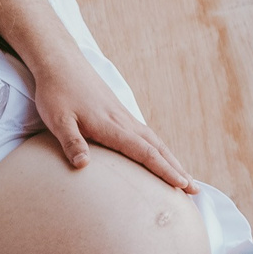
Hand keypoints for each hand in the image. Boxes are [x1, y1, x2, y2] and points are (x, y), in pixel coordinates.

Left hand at [34, 59, 198, 191]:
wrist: (61, 64)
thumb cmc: (56, 93)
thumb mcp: (58, 120)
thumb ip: (71, 142)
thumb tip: (82, 165)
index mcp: (111, 126)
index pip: (144, 152)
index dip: (164, 170)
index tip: (181, 185)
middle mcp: (124, 122)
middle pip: (158, 149)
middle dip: (177, 170)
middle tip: (196, 190)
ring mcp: (124, 117)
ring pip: (155, 142)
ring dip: (172, 160)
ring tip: (186, 178)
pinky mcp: (120, 113)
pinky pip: (147, 135)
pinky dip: (160, 149)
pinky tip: (162, 156)